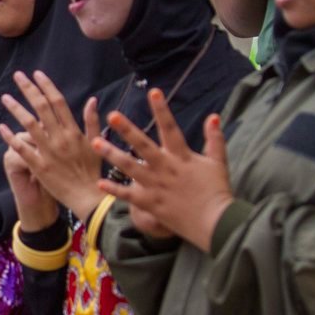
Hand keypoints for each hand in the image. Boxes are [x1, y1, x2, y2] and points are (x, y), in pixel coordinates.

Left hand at [0, 71, 104, 222]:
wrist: (88, 197)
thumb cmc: (92, 171)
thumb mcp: (96, 144)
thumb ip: (92, 121)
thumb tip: (92, 100)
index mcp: (74, 131)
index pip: (58, 102)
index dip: (46, 86)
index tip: (36, 74)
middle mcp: (60, 138)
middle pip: (41, 107)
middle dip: (28, 89)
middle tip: (17, 76)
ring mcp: (48, 151)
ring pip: (28, 124)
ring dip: (15, 108)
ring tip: (5, 97)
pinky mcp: (38, 165)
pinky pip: (21, 148)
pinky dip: (10, 136)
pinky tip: (1, 127)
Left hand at [92, 89, 232, 251]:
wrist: (217, 224)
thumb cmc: (217, 192)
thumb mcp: (218, 163)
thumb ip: (214, 139)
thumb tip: (213, 116)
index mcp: (182, 156)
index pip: (170, 128)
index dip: (162, 110)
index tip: (153, 91)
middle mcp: (166, 168)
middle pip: (143, 145)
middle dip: (127, 129)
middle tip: (112, 115)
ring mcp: (156, 186)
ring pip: (129, 167)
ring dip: (111, 154)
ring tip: (95, 142)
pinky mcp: (150, 203)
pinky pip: (129, 195)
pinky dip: (114, 189)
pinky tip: (99, 182)